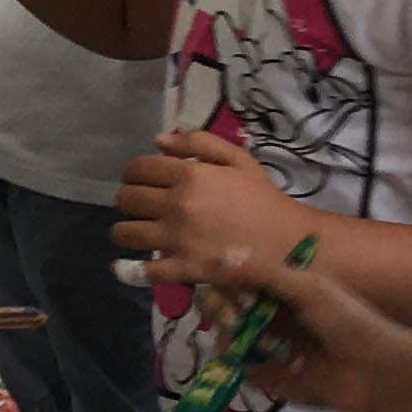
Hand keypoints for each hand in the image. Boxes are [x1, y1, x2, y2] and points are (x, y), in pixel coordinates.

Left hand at [115, 128, 305, 284]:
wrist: (287, 243)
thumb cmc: (263, 199)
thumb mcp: (238, 160)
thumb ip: (198, 143)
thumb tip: (157, 141)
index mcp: (189, 175)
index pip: (137, 168)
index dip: (132, 173)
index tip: (138, 179)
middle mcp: (176, 205)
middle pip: (126, 199)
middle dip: (128, 200)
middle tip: (141, 206)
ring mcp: (177, 239)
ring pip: (125, 233)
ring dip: (125, 231)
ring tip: (138, 231)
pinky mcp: (182, 269)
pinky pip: (142, 270)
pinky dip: (127, 270)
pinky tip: (124, 267)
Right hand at [190, 245, 411, 411]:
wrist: (379, 373)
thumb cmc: (350, 323)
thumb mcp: (310, 290)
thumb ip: (266, 273)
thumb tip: (221, 255)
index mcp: (281, 287)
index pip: (234, 278)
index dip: (223, 284)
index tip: (227, 291)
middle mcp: (271, 314)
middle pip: (224, 308)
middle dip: (224, 314)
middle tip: (237, 324)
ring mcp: (269, 347)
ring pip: (228, 340)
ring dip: (238, 343)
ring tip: (268, 351)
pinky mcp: (271, 377)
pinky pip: (243, 371)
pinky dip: (250, 369)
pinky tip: (275, 370)